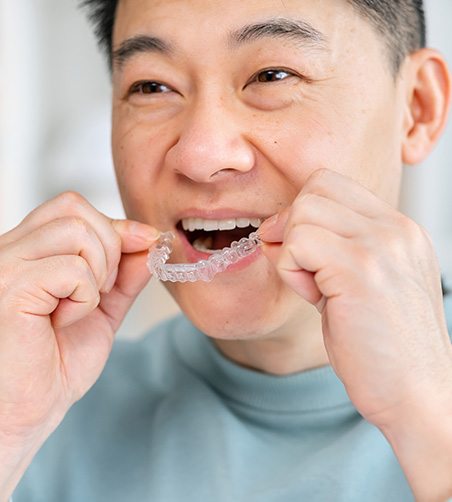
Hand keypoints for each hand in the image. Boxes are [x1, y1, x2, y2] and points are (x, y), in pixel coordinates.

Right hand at [0, 192, 158, 443]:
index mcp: (28, 252)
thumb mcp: (102, 310)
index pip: (71, 208)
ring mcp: (6, 266)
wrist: (26, 412)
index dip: (115, 225)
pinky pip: (71, 268)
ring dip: (98, 271)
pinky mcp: (11, 287)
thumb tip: (149, 240)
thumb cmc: (54, 366)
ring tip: (81, 307)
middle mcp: (10, 250)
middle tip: (103, 290)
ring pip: (76, 229)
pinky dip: (85, 297)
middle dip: (110, 244)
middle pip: (73, 207)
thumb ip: (123, 274)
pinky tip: (64, 321)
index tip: (146, 242)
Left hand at [259, 168, 451, 428]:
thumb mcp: (360, 283)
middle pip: (314, 188)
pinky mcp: (360, 270)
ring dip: (291, 251)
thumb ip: (327, 249)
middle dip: (292, 226)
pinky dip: (290, 271)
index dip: (304, 213)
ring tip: (314, 288)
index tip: (304, 253)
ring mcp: (381, 245)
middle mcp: (394, 229)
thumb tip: (274, 228)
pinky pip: (297, 243)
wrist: (415, 394)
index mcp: (398, 229)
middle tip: (303, 270)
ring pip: (302, 212)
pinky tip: (314, 298)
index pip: (331, 184)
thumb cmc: (382, 346)